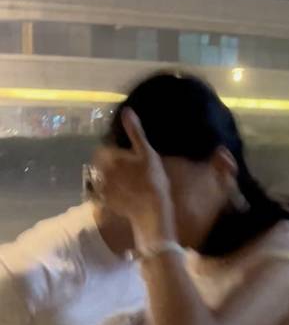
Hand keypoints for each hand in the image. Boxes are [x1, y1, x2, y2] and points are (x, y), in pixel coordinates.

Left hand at [97, 110, 174, 246]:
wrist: (151, 213)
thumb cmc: (152, 180)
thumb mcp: (147, 153)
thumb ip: (135, 132)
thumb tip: (127, 110)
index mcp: (109, 157)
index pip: (103, 147)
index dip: (114, 150)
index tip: (127, 155)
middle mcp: (100, 171)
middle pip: (99, 163)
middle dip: (108, 163)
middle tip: (127, 168)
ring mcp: (100, 188)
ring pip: (100, 177)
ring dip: (107, 177)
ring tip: (125, 181)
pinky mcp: (104, 202)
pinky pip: (101, 193)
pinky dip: (108, 191)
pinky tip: (123, 194)